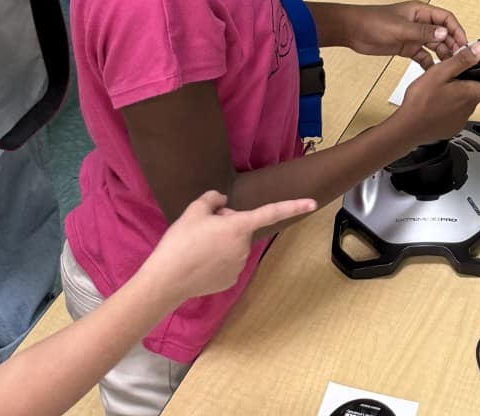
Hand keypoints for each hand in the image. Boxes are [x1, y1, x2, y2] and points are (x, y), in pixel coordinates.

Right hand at [144, 190, 316, 303]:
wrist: (166, 280)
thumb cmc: (181, 242)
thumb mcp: (193, 210)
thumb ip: (212, 199)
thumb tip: (222, 203)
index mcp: (239, 227)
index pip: (271, 212)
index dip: (293, 206)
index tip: (313, 204)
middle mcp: (244, 247)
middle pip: (240, 228)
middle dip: (226, 225)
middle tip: (201, 229)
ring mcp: (238, 267)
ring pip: (233, 246)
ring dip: (221, 242)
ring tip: (196, 247)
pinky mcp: (229, 281)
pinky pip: (226, 263)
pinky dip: (216, 260)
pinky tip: (198, 263)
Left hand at [345, 2, 466, 63]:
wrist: (353, 31)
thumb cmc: (373, 22)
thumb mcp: (400, 27)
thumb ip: (422, 32)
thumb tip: (443, 34)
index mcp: (420, 12)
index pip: (446, 19)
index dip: (456, 30)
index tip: (463, 43)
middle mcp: (419, 23)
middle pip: (443, 33)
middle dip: (452, 45)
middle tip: (459, 59)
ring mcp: (413, 35)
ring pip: (435, 45)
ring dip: (442, 55)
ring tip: (449, 67)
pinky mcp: (406, 47)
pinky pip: (423, 55)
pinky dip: (429, 63)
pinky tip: (434, 71)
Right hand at [397, 43, 479, 142]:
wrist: (406, 129)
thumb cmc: (420, 102)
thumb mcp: (439, 73)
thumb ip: (461, 61)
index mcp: (469, 94)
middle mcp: (468, 108)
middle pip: (478, 93)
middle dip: (471, 83)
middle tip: (456, 77)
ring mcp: (459, 120)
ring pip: (466, 102)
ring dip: (459, 94)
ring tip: (440, 88)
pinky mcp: (451, 127)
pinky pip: (456, 112)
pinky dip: (451, 105)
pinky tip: (437, 101)